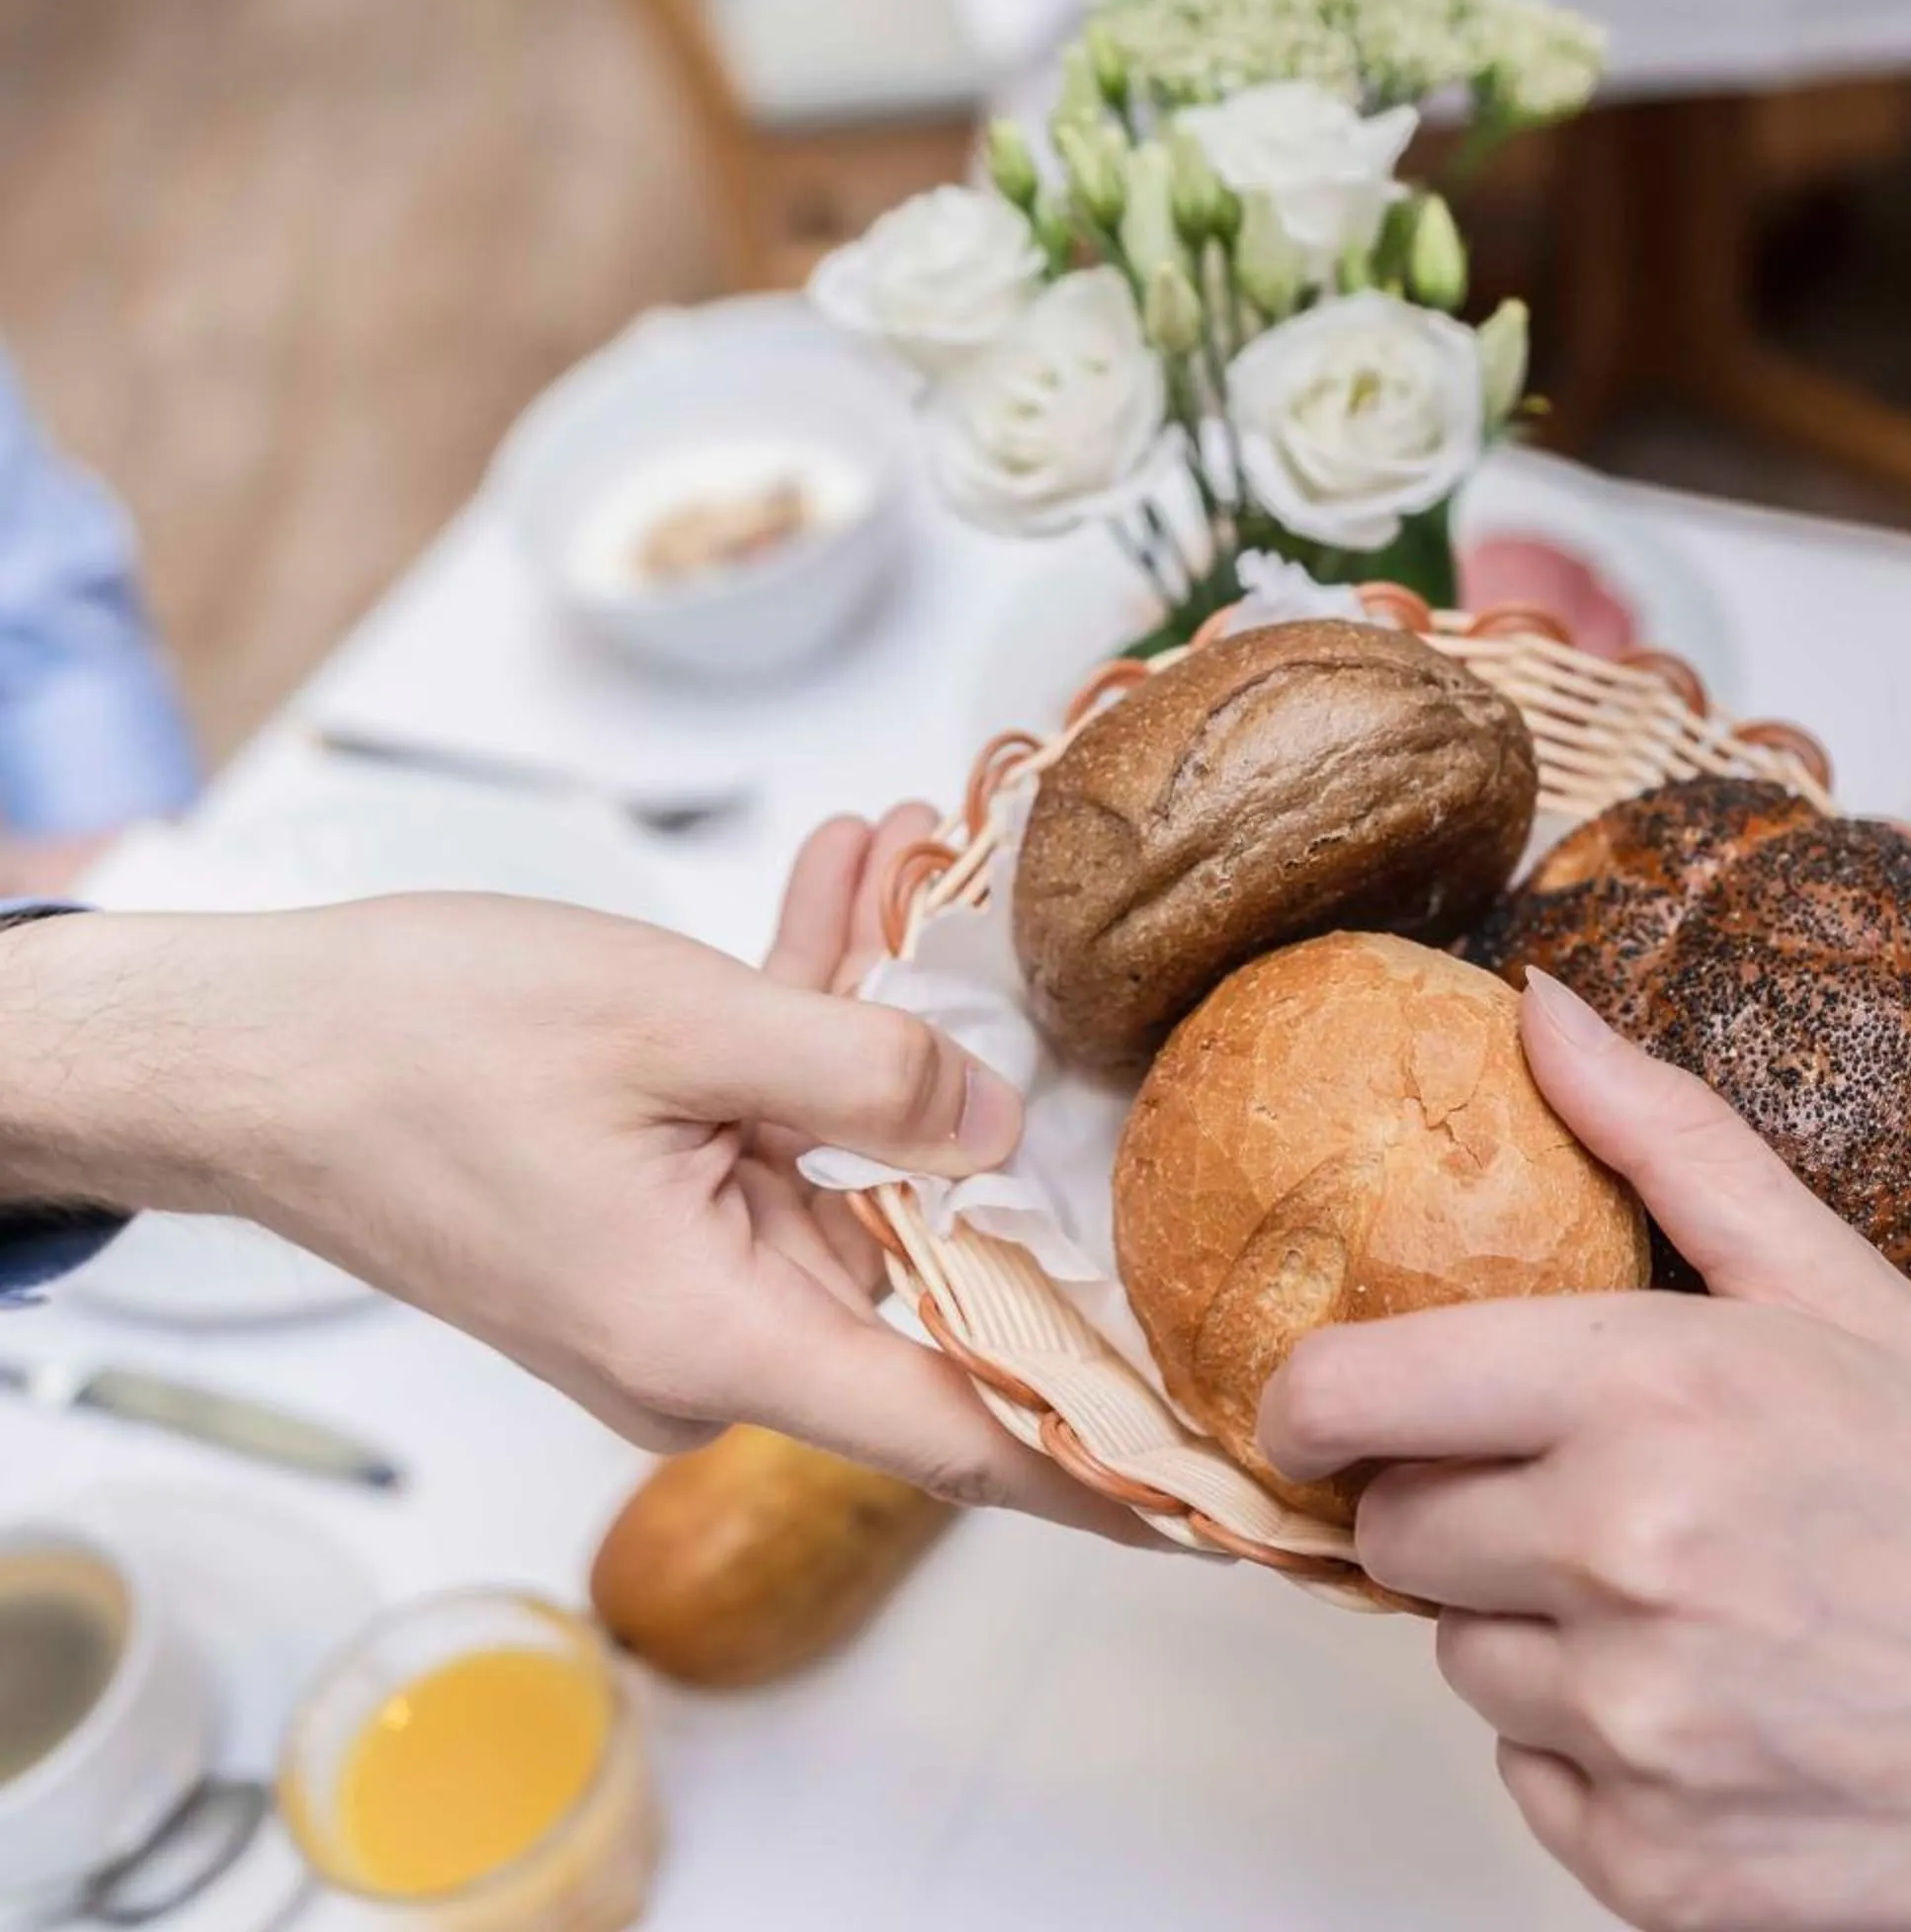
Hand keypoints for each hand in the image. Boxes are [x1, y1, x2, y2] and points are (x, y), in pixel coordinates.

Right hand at [0, 808, 1141, 1539]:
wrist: (245, 1051)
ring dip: (897, 1039)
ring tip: (927, 871)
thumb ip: (862, 1072)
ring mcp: (687, 1289)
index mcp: (722, 1336)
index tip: (1223, 1481)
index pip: (968, 1440)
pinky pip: (778, 1141)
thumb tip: (996, 1124)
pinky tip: (849, 889)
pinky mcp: (658, 1229)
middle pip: (932, 1277)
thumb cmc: (417, 1047)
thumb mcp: (677, 1027)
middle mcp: (714, 1343)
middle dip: (1009, 1139)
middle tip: (1084, 1015)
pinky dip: (813, 1036)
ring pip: (857, 1177)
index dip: (1109, 1465)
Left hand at [1260, 972, 1910, 1931]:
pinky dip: (1595, 1753)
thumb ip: (1670, 1145)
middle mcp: (1621, 1561)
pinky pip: (1530, 1783)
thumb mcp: (1849, 1294)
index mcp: (1653, 1395)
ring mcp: (1633, 1729)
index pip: (1353, 1391)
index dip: (1313, 1401)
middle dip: (1465, 1507)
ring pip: (1464, 1661)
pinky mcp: (1649, 1867)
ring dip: (1537, 1631)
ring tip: (1691, 1605)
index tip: (1326, 1409)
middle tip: (1599, 1496)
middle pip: (1396, 1533)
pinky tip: (1716, 1709)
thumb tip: (1540, 1013)